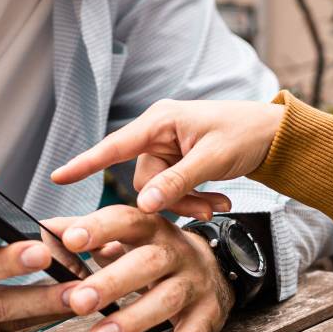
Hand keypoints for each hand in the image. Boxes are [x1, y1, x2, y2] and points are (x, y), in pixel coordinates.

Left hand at [42, 206, 234, 331]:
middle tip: (79, 302)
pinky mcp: (209, 316)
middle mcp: (177, 252)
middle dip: (112, 282)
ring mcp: (196, 284)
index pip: (126, 220)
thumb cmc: (156, 255)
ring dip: (133, 320)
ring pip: (168, 300)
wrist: (217, 267)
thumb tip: (47, 230)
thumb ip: (88, 234)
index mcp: (152, 228)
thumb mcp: (127, 238)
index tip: (70, 239)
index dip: (99, 228)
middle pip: (148, 262)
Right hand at [51, 99, 286, 219]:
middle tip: (210, 210)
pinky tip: (221, 200)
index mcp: (160, 122)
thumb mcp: (213, 159)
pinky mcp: (179, 162)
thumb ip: (178, 182)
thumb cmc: (245, 133)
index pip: (115, 146)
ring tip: (222, 204)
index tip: (58, 175)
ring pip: (160, 192)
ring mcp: (168, 149)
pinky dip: (195, 200)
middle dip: (175, 200)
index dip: (85, 163)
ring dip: (190, 203)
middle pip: (144, 182)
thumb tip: (146, 205)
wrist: (274, 135)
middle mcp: (158, 134)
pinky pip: (174, 190)